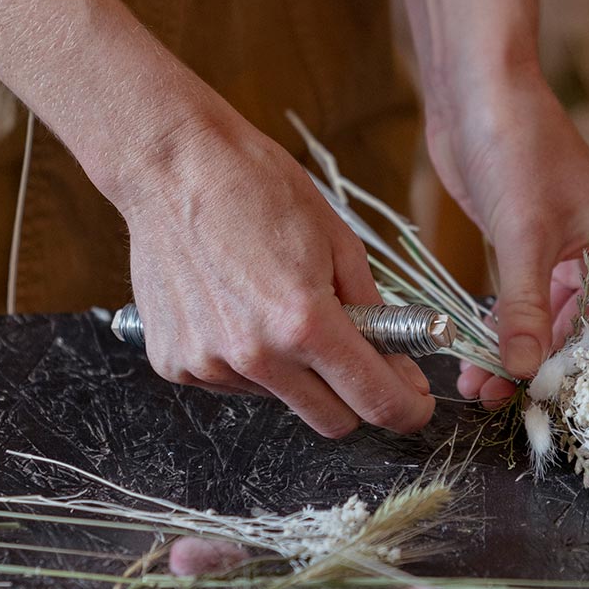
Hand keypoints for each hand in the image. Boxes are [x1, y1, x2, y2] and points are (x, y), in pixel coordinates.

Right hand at [113, 77, 434, 436]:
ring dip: (294, 372)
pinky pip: (231, 383)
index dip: (406, 410)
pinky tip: (234, 309)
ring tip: (275, 307)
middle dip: (355, 398)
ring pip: (279, 399)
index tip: (414, 405)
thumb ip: (375, 313)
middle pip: (330, 421)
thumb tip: (401, 367)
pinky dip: (245, 360)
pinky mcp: (174, 363)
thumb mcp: (339, 242)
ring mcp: (209, 364)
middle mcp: (255, 356)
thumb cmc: (258, 189)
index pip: (374, 400)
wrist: (173, 166)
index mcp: (304, 323)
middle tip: (356, 359)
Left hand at [427, 69, 588, 405]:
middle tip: (497, 401)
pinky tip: (475, 361)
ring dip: (514, 354)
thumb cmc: (516, 146)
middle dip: (538, 366)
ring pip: (548, 324)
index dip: (575, 367)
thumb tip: (524, 371)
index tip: (539, 401)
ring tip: (477, 389)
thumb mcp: (522, 236)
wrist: (478, 90)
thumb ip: (524, 309)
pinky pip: (524, 307)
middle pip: (580, 331)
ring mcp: (570, 256)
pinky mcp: (532, 253)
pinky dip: (502, 331)